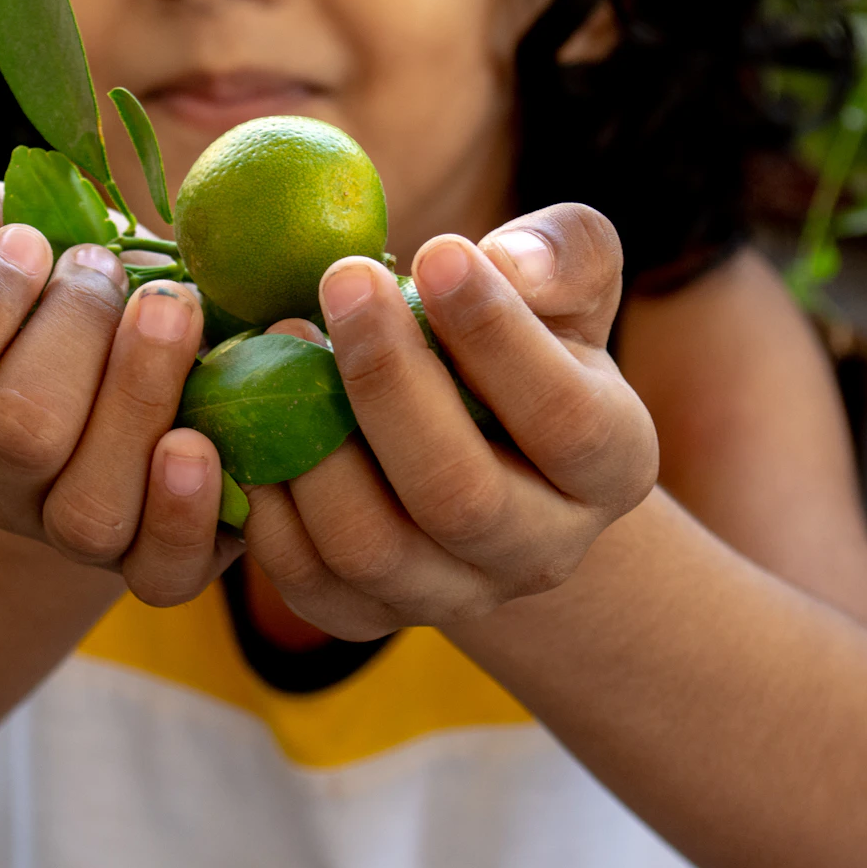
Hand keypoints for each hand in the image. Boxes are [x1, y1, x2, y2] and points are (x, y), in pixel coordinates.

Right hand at [0, 170, 243, 604]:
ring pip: (89, 510)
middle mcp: (0, 484)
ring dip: (139, 395)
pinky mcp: (158, 557)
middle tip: (109, 266)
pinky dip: (186, 510)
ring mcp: (76, 530)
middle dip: (73, 329)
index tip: (30, 238)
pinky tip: (201, 438)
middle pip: (18, 435)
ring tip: (175, 310)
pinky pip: (162, 573)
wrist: (144, 354)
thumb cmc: (57, 284)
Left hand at [243, 203, 658, 639]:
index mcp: (612, 466)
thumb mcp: (566, 286)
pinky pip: (307, 581)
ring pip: (372, 549)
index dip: (499, 337)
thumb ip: (564, 254)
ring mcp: (454, 594)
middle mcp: (542, 550)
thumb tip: (511, 264)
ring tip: (287, 337)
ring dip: (315, 445)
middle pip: (459, 495)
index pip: (565, 419)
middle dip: (389, 382)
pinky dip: (269, 505)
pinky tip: (254, 418)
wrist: (483, 443)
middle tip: (342, 280)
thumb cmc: (526, 338)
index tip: (436, 252)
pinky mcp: (369, 615)